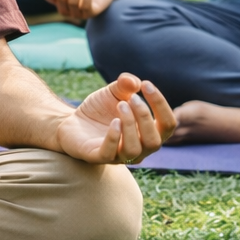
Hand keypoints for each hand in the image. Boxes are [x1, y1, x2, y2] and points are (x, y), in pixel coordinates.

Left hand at [55, 73, 176, 164]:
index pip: (167, 124)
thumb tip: (134, 82)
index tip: (146, 84)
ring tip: (120, 105)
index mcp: (148, 133)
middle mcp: (139, 149)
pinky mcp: (98, 157)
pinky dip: (114, 136)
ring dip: (130, 125)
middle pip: (154, 141)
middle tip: (132, 98)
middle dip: (145, 116)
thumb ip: (125, 85)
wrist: (72, 122)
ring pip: (134, 149)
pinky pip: (110, 153)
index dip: (161, 104)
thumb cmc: (100, 110)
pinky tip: (113, 121)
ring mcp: (118, 156)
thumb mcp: (113, 93)